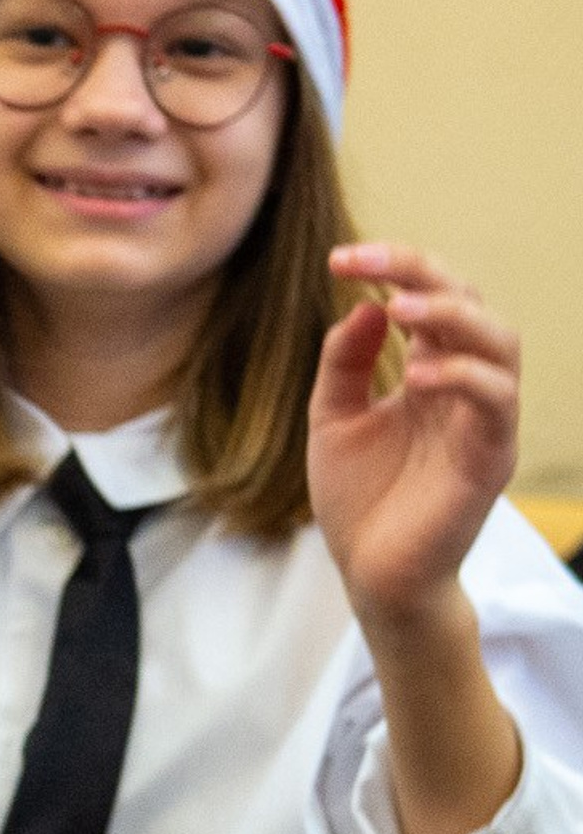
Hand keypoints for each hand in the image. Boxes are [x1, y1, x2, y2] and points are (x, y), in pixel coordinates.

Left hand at [310, 243, 519, 634]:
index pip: (428, 299)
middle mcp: (463, 386)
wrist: (371, 573)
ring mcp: (482, 419)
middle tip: (366, 263)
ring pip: (499, 342)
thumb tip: (362, 305)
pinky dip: (463, 376)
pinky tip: (417, 375)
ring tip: (397, 308)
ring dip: (451, 316)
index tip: (341, 259)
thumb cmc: (360, 499)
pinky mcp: (491, 457)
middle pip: (469, 303)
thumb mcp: (334, 420)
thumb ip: (345, 364)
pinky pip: (497, 401)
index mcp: (430, 370)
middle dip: (420, 273)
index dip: (393, 270)